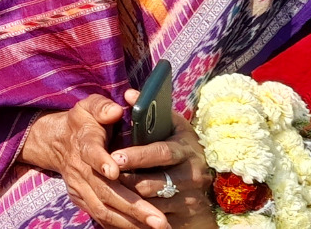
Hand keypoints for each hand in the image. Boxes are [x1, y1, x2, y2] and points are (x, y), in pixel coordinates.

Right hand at [21, 96, 168, 228]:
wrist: (56, 141)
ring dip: (131, 221)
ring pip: (104, 209)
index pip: (90, 152)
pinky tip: (143, 228)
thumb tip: (116, 110)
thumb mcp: (89, 106)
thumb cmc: (82, 122)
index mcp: (83, 142)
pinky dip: (122, 225)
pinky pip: (101, 217)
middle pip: (105, 191)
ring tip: (159, 226)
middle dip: (133, 206)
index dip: (101, 161)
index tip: (114, 171)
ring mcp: (79, 188)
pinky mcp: (81, 200)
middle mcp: (79, 169)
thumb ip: (102, 107)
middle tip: (159, 219)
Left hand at [115, 90, 215, 228]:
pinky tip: (122, 206)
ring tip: (110, 189)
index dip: (138, 156)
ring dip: (130, 197)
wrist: (204, 184)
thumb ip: (149, 110)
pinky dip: (138, 213)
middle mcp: (193, 175)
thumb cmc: (179, 148)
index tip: (115, 157)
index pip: (162, 153)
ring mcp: (191, 199)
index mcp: (187, 149)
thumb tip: (128, 95)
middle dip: (128, 180)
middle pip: (155, 182)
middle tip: (107, 177)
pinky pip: (158, 218)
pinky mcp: (186, 217)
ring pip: (154, 202)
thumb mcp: (171, 125)